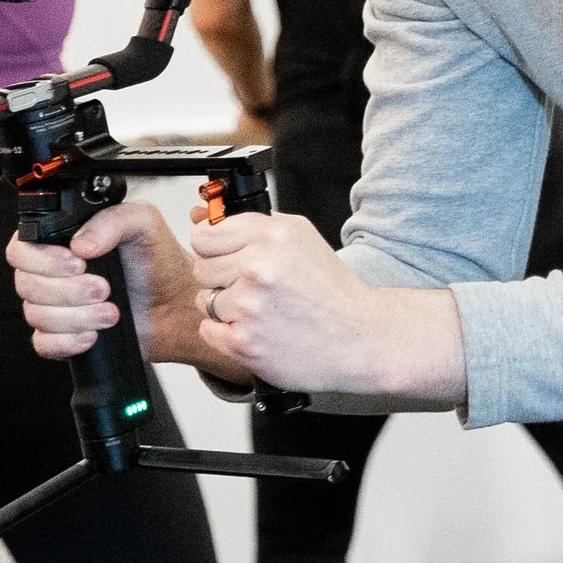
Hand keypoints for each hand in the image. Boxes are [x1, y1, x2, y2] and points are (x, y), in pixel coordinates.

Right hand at [9, 201, 232, 379]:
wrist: (177, 305)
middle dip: (66, 290)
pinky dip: (68, 341)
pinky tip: (94, 334)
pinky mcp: (62, 336)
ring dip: (75, 316)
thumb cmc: (159, 262)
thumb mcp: (143, 223)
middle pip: (26, 284)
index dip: (42, 259)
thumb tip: (80, 244)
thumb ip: (111, 220)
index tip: (77, 263)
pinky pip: (44, 344)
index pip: (21, 249)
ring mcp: (54, 307)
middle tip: (103, 288)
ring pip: (36, 315)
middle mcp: (51, 273)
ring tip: (111, 312)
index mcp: (60, 241)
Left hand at [188, 203, 464, 401]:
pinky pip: (208, 331)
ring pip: (205, 301)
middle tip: (255, 289)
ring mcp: (249, 307)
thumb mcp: (301, 237)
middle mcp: (259, 268)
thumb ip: (255, 227)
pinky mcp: (244, 342)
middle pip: (201, 268)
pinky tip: (257, 330)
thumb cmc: (331, 291)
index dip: (213, 248)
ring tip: (263, 311)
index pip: (204, 235)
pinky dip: (227, 333)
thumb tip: (206, 220)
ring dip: (227, 308)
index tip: (226, 257)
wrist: (361, 337)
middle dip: (221, 278)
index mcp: (271, 236)